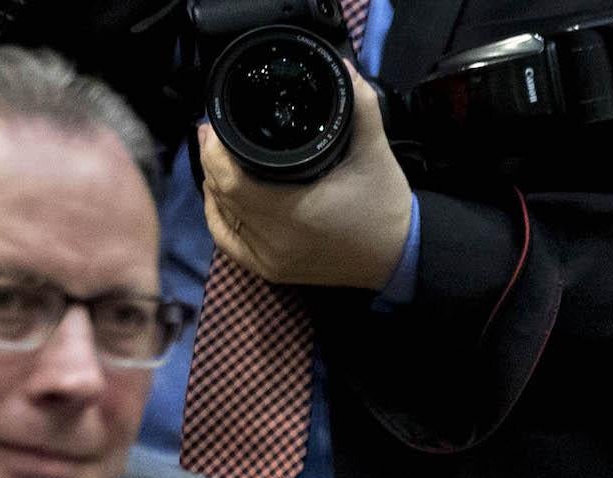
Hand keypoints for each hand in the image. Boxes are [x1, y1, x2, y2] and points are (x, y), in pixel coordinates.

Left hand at [199, 62, 416, 291]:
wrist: (400, 256)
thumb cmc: (385, 206)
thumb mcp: (375, 152)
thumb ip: (361, 108)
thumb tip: (344, 70)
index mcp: (292, 212)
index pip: (228, 179)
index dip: (214, 150)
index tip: (216, 126)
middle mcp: (275, 240)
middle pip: (221, 195)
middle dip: (212, 161)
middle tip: (215, 135)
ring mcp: (271, 259)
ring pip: (222, 217)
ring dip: (215, 188)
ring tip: (218, 161)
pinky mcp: (273, 271)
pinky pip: (230, 244)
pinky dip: (220, 219)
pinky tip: (221, 200)